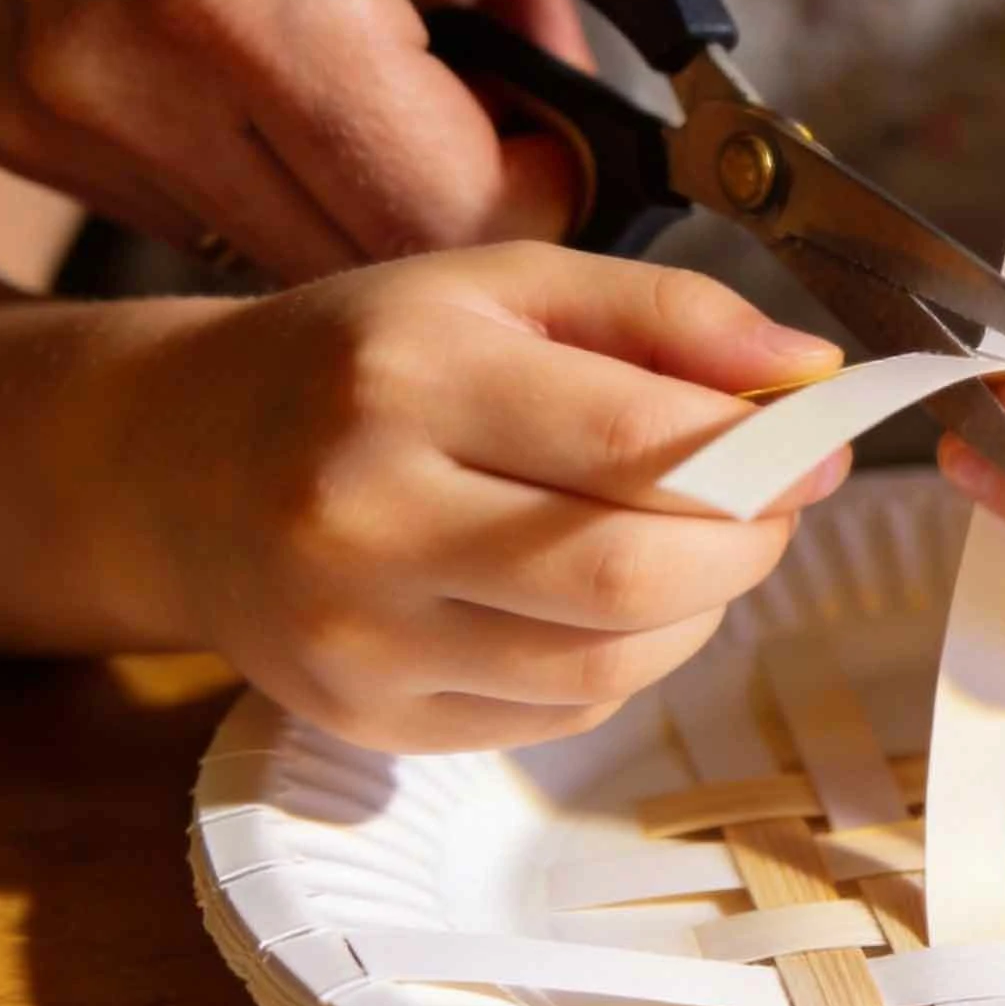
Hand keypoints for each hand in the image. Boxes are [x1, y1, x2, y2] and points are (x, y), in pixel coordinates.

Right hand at [0, 0, 886, 280]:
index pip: (460, 217)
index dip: (549, 187)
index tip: (571, 119)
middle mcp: (136, 78)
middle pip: (385, 259)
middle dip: (480, 194)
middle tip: (509, 78)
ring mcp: (70, 112)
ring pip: (297, 251)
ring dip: (386, 183)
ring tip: (411, 52)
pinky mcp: (34, 123)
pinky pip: (210, 208)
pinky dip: (291, 161)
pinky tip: (319, 63)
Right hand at [89, 243, 846, 752]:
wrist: (185, 466)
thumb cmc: (366, 364)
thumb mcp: (504, 288)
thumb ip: (666, 314)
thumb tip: (814, 368)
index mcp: (404, 378)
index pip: (634, 439)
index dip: (764, 454)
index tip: (820, 444)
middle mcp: (364, 516)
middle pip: (628, 574)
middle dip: (747, 545)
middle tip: (773, 506)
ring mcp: (358, 637)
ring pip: (610, 663)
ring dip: (700, 611)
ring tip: (695, 546)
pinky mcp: (370, 717)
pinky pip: (563, 712)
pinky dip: (626, 661)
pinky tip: (603, 599)